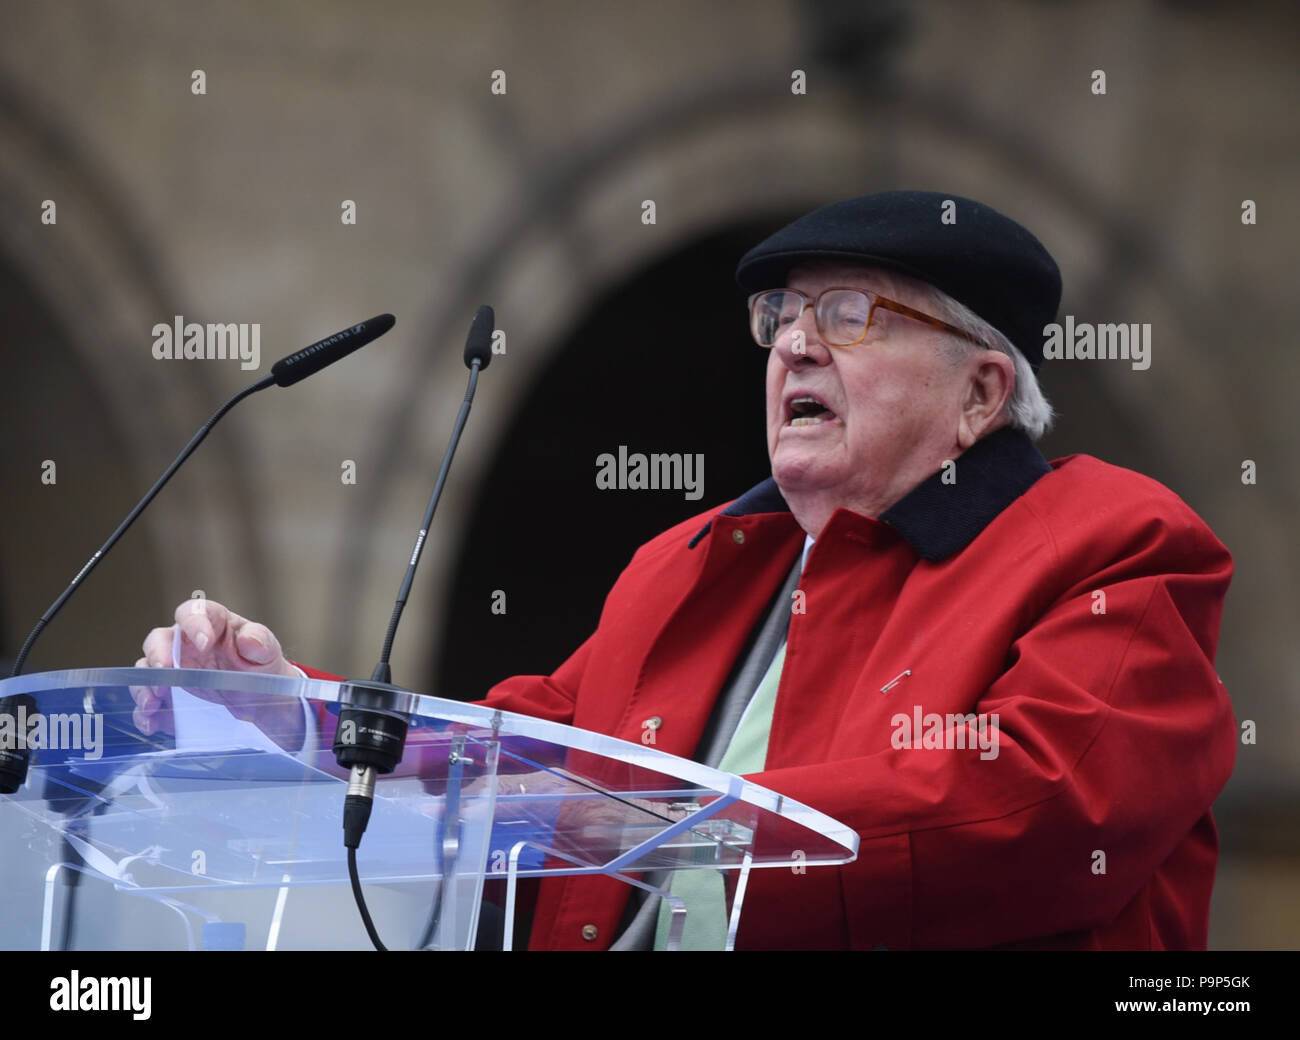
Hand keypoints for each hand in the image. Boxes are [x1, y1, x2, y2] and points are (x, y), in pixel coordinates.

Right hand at [131, 598, 306, 751]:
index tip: (204, 643)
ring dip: (145, 685)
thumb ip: (260, 641)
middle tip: (164, 670)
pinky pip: (148, 701)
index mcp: (210, 623)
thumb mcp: (267, 651)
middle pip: (159, 639)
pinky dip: (145, 713)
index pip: (193, 612)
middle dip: (158, 653)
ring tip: (153, 702)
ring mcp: (173, 669)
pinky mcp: (167, 696)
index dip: (194, 623)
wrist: (261, 697)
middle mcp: (184, 643)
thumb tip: (248, 639)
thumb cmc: (260, 664)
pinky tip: (152, 723)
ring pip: (146, 670)